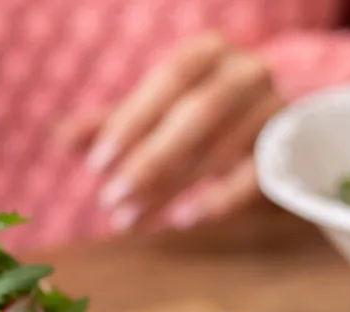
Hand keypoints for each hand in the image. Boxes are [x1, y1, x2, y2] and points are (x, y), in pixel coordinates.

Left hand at [58, 33, 282, 230]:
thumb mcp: (154, 115)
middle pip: (197, 113)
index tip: (96, 163)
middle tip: (109, 199)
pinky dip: (216, 200)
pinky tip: (180, 220)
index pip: (169, 78)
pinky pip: (254, 176)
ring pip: (221, 148)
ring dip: (169, 188)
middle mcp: (248, 72)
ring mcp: (274, 110)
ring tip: (128, 220)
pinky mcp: (290, 151)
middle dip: (149, 159)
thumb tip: (59, 138)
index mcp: (209, 53)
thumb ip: (110, 124)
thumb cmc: (200, 118)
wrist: (278, 129)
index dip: (131, 120)